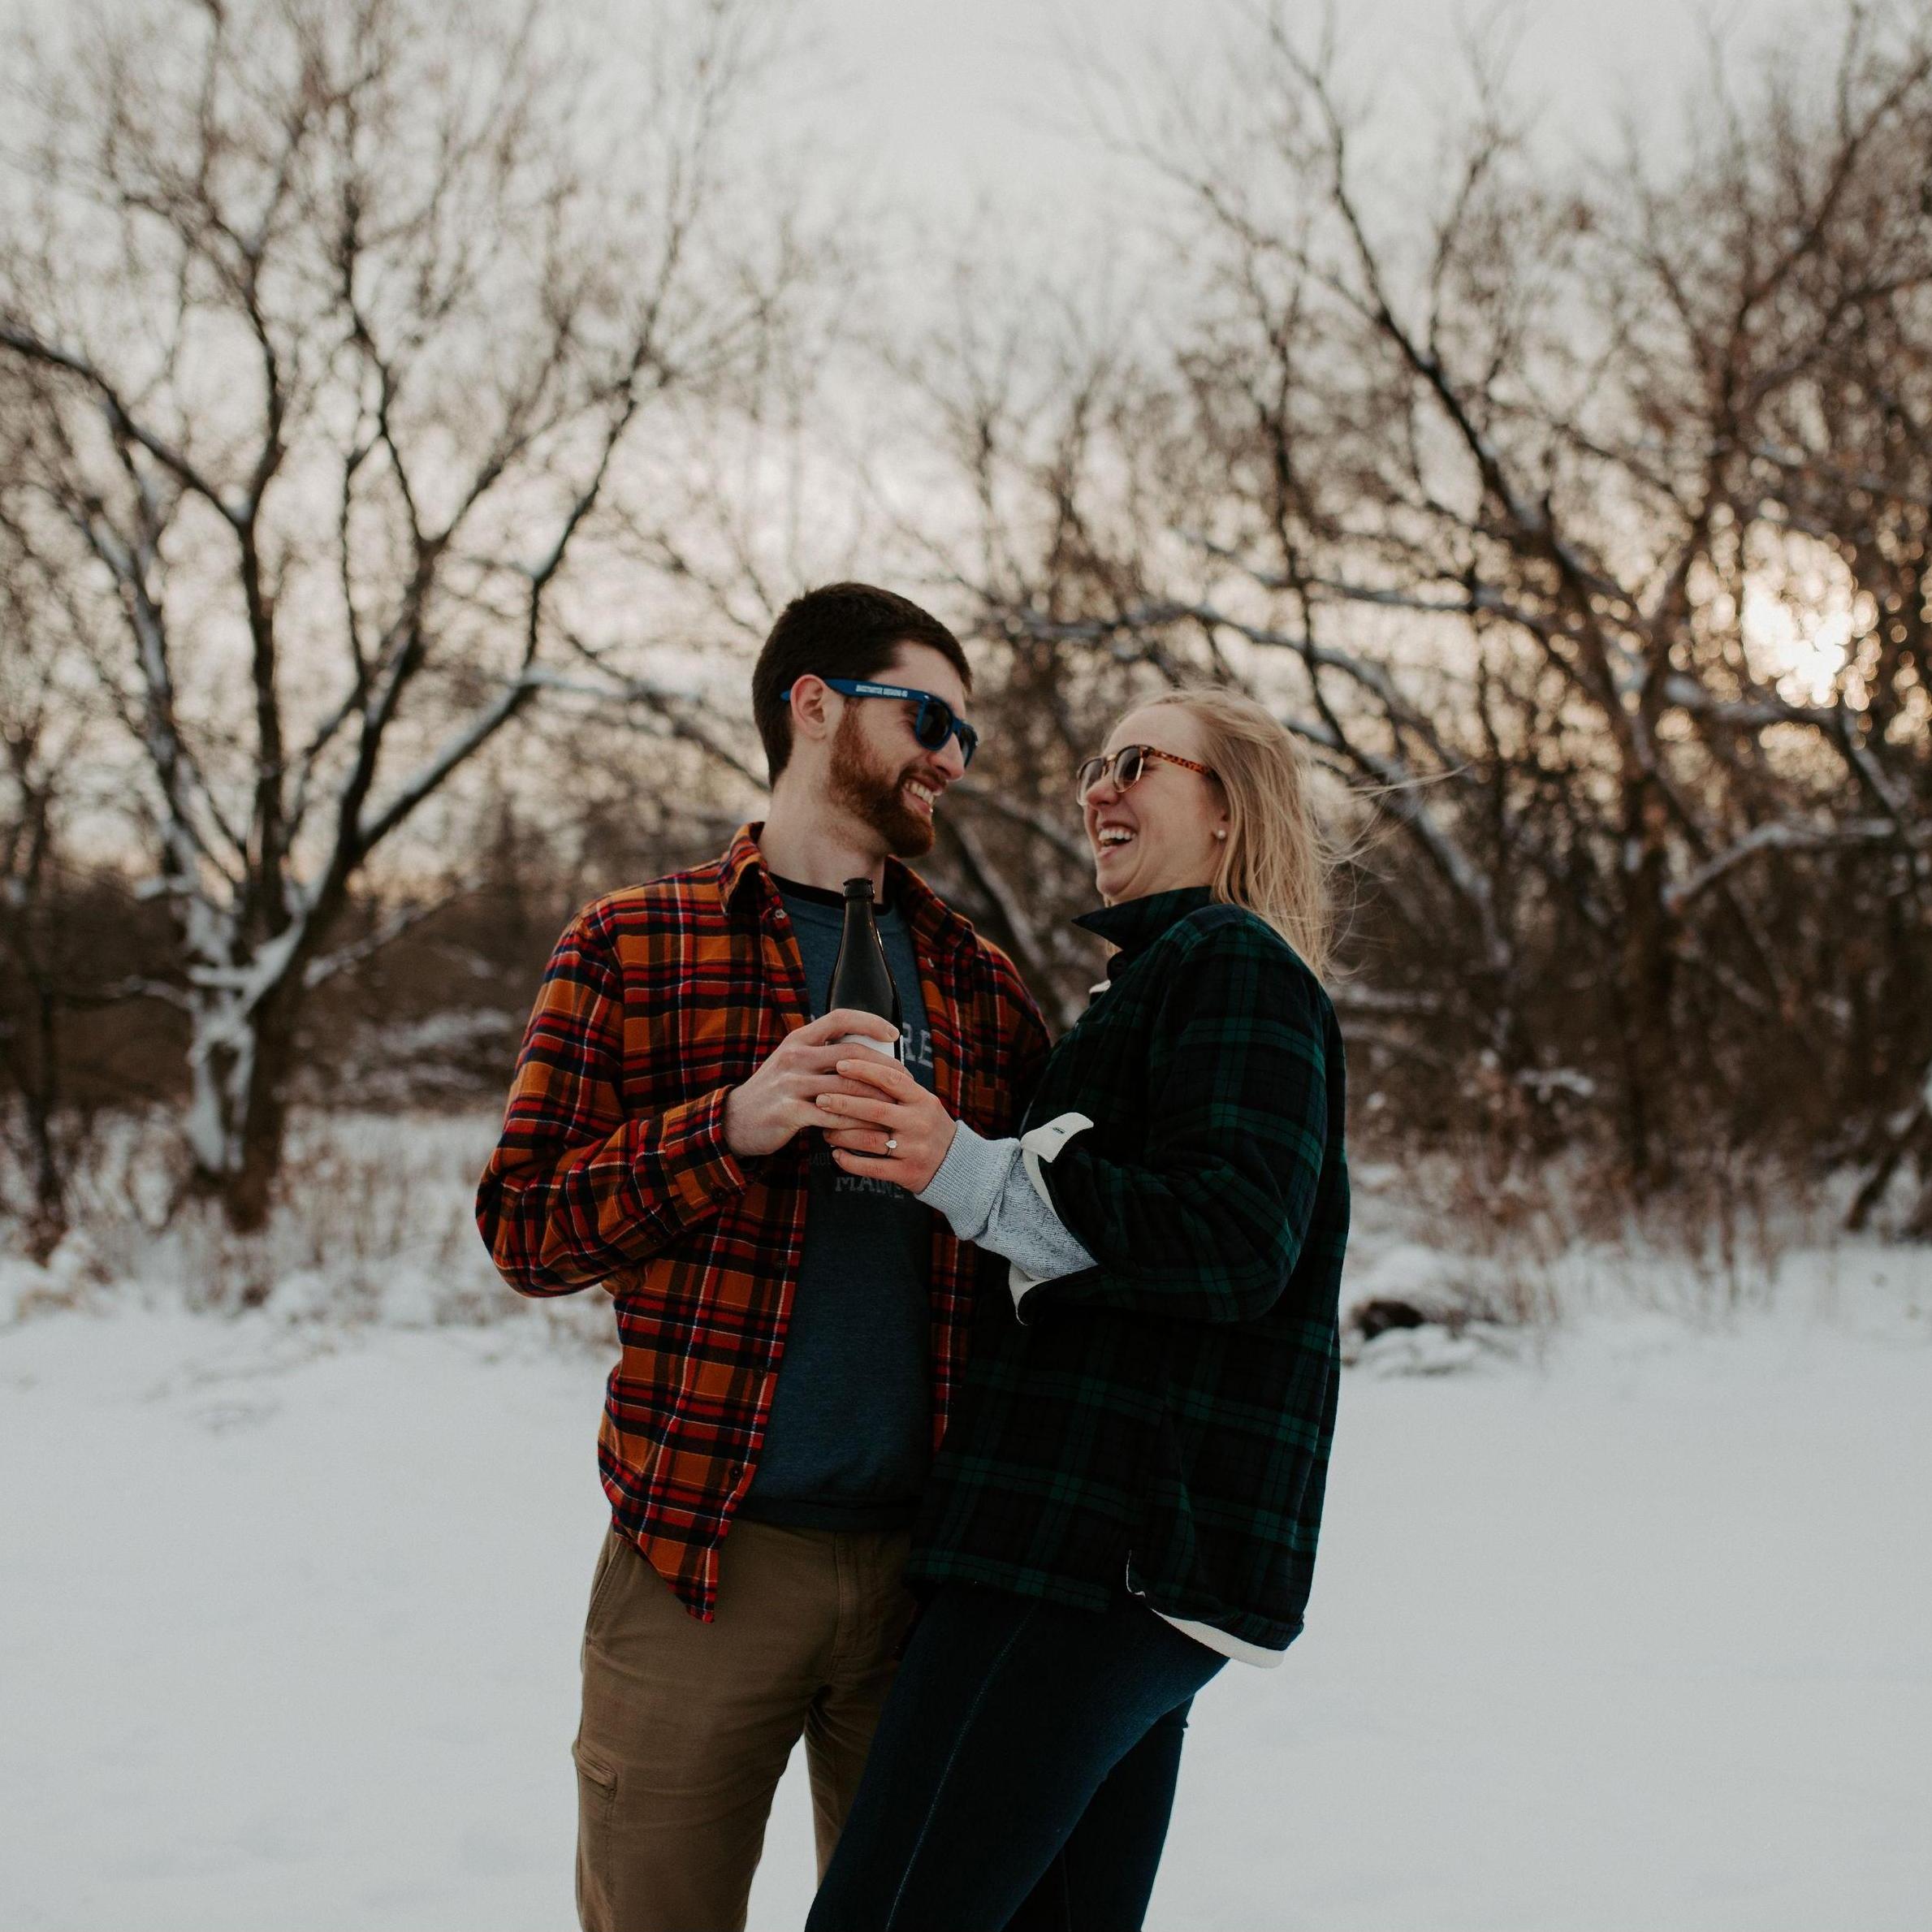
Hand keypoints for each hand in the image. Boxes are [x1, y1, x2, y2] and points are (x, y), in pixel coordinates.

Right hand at [722, 1009, 900, 1157]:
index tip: (893, 1033)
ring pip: (846, 1086)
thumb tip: (869, 1052)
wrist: (735, 1120)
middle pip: (851, 1055)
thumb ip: (823, 1054)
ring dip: (876, 1097)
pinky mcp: (789, 1111)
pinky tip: (871, 1128)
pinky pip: (832, 1115)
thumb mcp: (793, 1062)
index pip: (840, 1018)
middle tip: (906, 1079)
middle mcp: (795, 1056)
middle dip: (884, 1067)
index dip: (870, 1022)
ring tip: (896, 1106)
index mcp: (799, 1039)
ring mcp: (791, 1084)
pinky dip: (855, 1122)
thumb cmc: (776, 1091)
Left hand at [817, 1053, 958, 1192]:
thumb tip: (856, 1066)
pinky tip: (836, 1154)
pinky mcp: (906, 1173)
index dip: (864, 1070)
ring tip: (825, 1130)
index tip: (840, 1064)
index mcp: (923, 1100)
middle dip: (843, 1103)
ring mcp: (913, 1149)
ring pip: (868, 1140)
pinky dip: (849, 1161)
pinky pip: (871, 1168)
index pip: (891, 1079)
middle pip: (874, 1110)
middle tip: (821, 1099)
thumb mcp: (922, 1103)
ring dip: (841, 1134)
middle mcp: (919, 1123)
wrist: (954, 1165)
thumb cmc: (928, 1127)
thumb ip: (897, 1090)